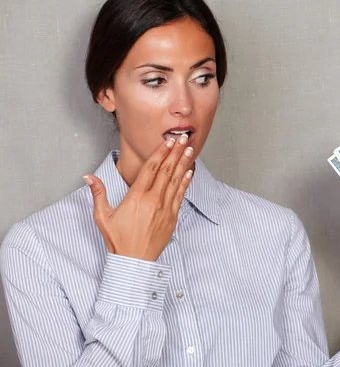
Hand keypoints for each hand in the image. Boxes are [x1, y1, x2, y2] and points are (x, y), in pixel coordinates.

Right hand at [83, 135, 194, 260]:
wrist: (134, 261)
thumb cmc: (118, 240)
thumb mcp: (103, 216)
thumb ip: (98, 194)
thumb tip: (88, 177)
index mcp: (136, 197)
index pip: (151, 168)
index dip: (160, 153)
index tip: (168, 141)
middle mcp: (153, 200)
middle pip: (166, 170)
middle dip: (175, 152)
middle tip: (183, 138)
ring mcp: (165, 208)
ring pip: (176, 180)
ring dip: (183, 163)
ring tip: (189, 149)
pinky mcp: (172, 217)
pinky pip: (180, 195)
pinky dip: (186, 182)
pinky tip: (190, 172)